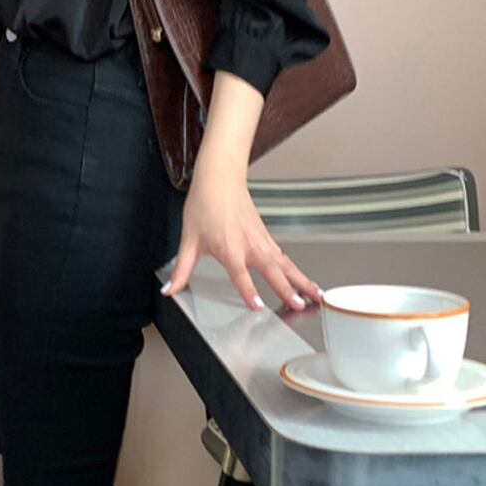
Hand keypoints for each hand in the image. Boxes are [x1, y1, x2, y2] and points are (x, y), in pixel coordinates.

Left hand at [159, 173, 323, 311]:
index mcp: (229, 248)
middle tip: (301, 306)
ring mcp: (261, 240)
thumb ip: (181, 270)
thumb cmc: (204, 205)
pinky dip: (296, 270)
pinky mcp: (266, 236)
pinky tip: (305, 281)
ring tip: (317, 296)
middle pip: (272, 271)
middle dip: (288, 289)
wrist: (220, 178)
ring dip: (301, 280)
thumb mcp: (189, 240)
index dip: (249, 291)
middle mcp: (249, 245)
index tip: (258, 307)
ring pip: (285, 264)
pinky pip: (283, 256)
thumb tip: (168, 290)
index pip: (240, 275)